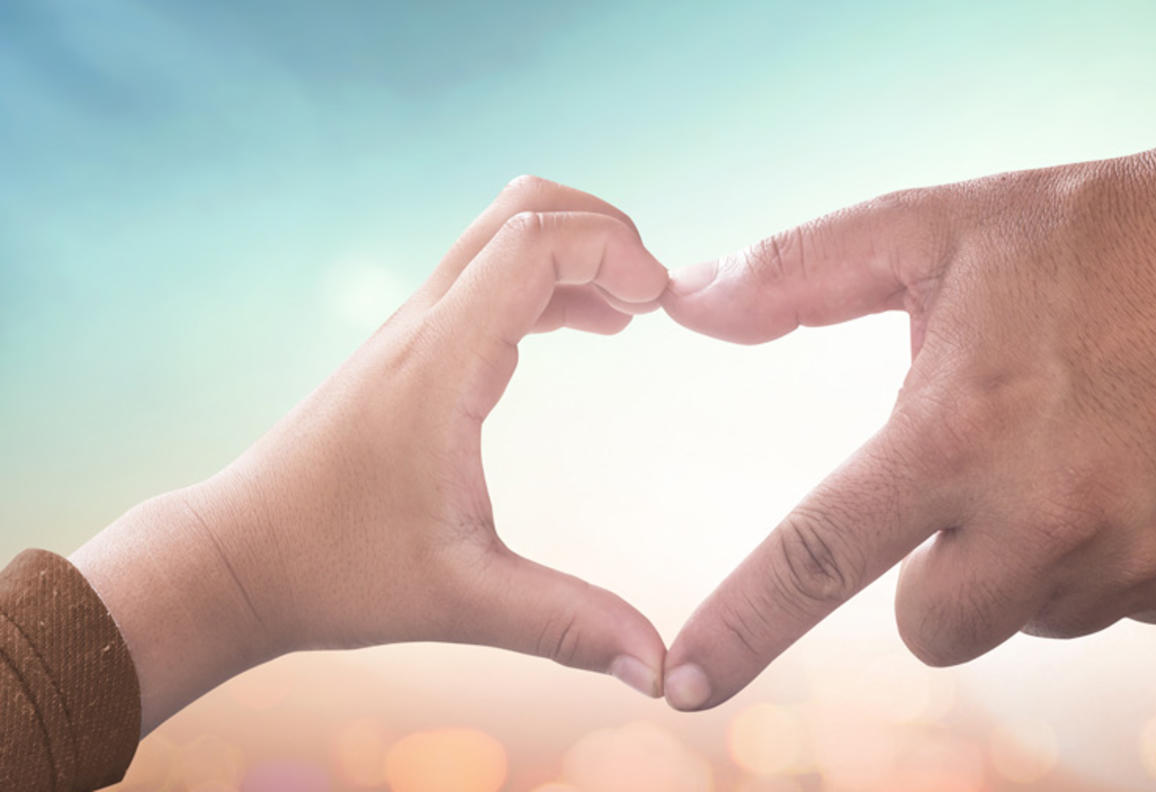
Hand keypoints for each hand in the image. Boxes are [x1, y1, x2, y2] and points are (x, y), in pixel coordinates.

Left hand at [73, 176, 669, 732]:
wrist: (237, 559)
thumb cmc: (335, 571)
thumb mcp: (462, 601)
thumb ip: (567, 624)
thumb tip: (660, 670)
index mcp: (439, 365)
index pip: (533, 243)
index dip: (612, 248)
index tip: (662, 304)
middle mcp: (423, 327)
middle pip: (520, 209)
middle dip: (603, 228)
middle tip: (657, 294)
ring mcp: (412, 331)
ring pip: (502, 235)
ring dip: (577, 251)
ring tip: (634, 312)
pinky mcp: (410, 349)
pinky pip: (489, 278)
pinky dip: (548, 280)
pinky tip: (586, 327)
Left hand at [659, 33, 1155, 707]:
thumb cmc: (1085, 233)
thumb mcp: (930, 228)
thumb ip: (796, 273)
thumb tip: (689, 305)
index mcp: (959, 430)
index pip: (820, 556)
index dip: (742, 627)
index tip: (680, 684)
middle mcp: (1048, 511)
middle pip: (931, 630)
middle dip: (929, 578)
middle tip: (971, 481)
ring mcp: (1139, 554)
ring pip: (1027, 619)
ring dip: (1023, 560)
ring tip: (1067, 452)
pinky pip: (1114, 606)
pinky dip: (1101, 558)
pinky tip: (1130, 469)